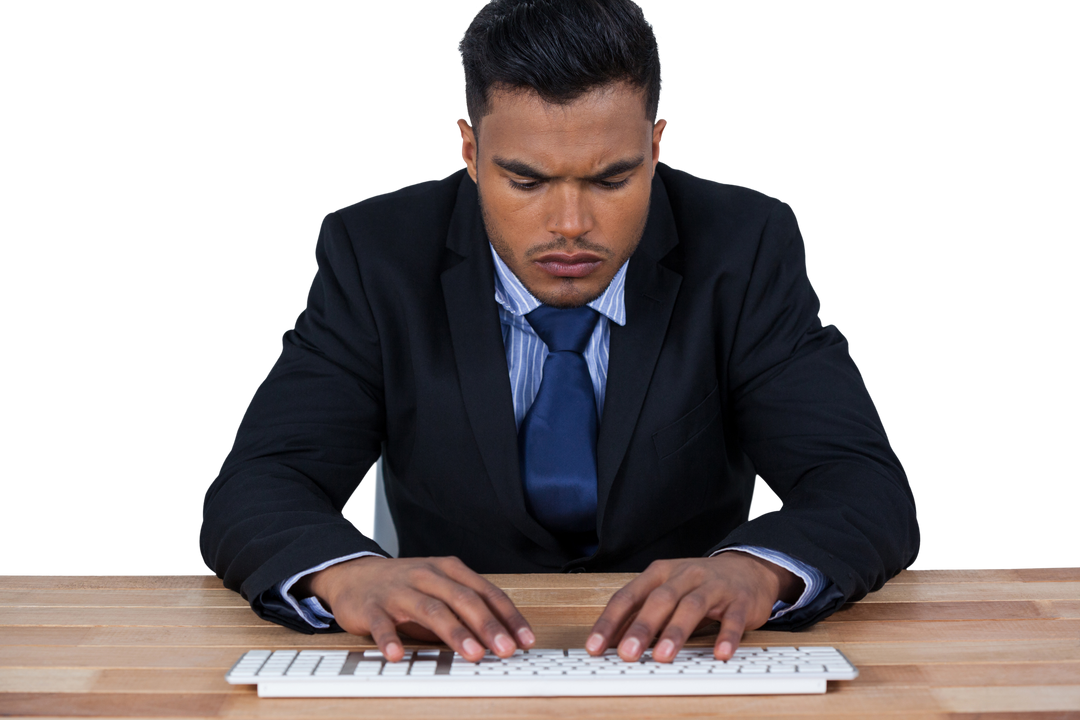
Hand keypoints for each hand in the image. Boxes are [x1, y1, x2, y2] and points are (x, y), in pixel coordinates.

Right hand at [298, 555, 535, 662]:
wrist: (354, 575)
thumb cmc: (406, 587)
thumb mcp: (440, 592)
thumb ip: (466, 611)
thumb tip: (501, 639)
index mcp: (449, 570)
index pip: (486, 592)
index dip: (508, 616)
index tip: (525, 639)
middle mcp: (427, 576)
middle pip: (462, 599)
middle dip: (487, 625)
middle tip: (505, 649)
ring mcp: (399, 590)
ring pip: (430, 610)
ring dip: (454, 632)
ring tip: (472, 654)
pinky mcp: (372, 607)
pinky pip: (382, 624)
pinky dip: (390, 639)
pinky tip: (398, 655)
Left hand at [584, 551, 803, 662]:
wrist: (746, 568)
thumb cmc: (698, 584)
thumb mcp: (667, 591)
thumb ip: (642, 613)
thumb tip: (612, 643)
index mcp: (660, 573)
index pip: (628, 596)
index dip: (610, 621)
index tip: (595, 647)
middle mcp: (684, 575)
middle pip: (659, 600)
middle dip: (641, 628)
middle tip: (627, 654)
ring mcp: (713, 586)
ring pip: (692, 607)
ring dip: (676, 632)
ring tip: (663, 656)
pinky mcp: (739, 600)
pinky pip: (732, 618)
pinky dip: (726, 636)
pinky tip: (720, 654)